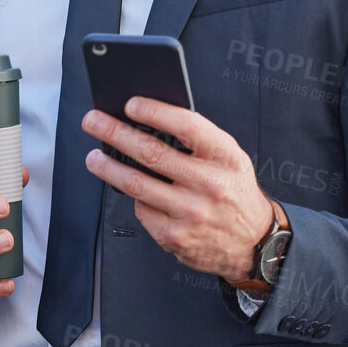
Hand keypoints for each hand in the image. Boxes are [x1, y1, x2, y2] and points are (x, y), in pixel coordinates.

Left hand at [82, 98, 272, 281]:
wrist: (253, 242)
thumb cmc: (235, 192)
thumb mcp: (230, 159)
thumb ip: (200, 140)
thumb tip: (152, 119)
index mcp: (225, 157)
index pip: (187, 126)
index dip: (155, 112)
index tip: (131, 104)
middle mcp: (209, 184)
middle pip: (151, 153)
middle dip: (115, 133)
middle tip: (93, 122)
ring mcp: (190, 213)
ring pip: (136, 184)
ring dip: (108, 167)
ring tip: (95, 157)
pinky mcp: (175, 237)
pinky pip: (142, 211)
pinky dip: (135, 198)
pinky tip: (135, 192)